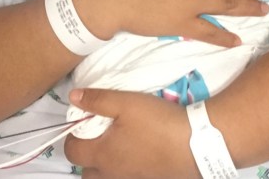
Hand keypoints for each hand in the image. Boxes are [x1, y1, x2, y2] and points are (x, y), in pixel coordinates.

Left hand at [65, 88, 197, 178]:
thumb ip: (97, 100)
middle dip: (86, 158)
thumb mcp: (125, 103)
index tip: (81, 123)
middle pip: (86, 174)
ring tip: (118, 146)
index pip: (72, 152)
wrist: (197, 144)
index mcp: (102, 155)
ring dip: (105, 167)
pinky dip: (125, 171)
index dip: (71, 137)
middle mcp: (113, 174)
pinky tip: (138, 155)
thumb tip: (73, 97)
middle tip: (98, 138)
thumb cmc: (157, 122)